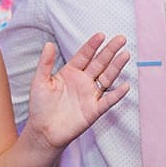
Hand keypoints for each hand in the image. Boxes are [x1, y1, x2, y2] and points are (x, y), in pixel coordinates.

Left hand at [26, 33, 129, 149]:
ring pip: (107, 78)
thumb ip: (45, 63)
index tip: (101, 35)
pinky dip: (117, 94)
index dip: (93, 45)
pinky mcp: (94, 110)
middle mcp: (83, 82)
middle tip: (121, 38)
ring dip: (116, 67)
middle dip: (110, 51)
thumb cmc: (40, 106)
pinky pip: (108, 101)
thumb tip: (48, 44)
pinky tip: (125, 85)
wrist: (43, 131)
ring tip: (125, 55)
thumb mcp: (40, 82)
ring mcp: (90, 95)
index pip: (84, 56)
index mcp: (70, 72)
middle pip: (100, 63)